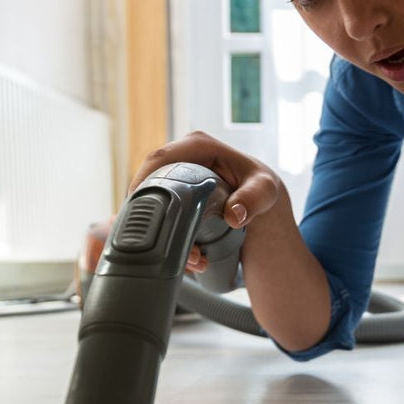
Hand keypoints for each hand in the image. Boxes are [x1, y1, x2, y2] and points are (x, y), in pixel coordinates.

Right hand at [79, 131, 286, 281]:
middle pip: (149, 181)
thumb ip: (253, 199)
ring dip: (162, 230)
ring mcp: (175, 175)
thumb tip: (234, 215)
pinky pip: (160, 210)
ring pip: (152, 200)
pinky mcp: (173, 192)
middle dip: (152, 215)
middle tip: (166, 244)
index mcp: (198, 146)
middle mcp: (181, 156)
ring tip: (191, 257)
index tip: (139, 209)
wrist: (261, 201)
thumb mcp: (264, 191)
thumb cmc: (262, 188)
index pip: (160, 158)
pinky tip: (190, 256)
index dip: (144, 181)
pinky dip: (168, 234)